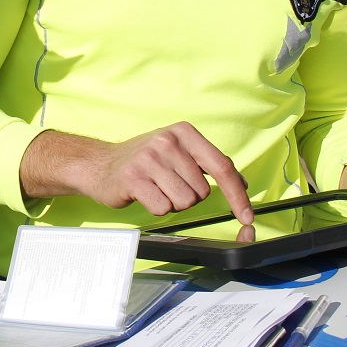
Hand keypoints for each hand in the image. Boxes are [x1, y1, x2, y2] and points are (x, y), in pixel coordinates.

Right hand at [21, 124, 254, 235]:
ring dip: (172, 203)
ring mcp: (149, 158)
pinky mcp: (134, 178)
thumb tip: (242, 184)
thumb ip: (209, 164)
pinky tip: (144, 195)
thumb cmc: (144, 162)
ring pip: (184, 202)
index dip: (238, 195)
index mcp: (184, 132)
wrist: (99, 164)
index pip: (222, 166)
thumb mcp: (177, 152)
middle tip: (166, 185)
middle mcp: (168, 141)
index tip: (247, 214)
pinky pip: (163, 208)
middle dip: (188, 196)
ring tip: (155, 189)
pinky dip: (156, 208)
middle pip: (201, 191)